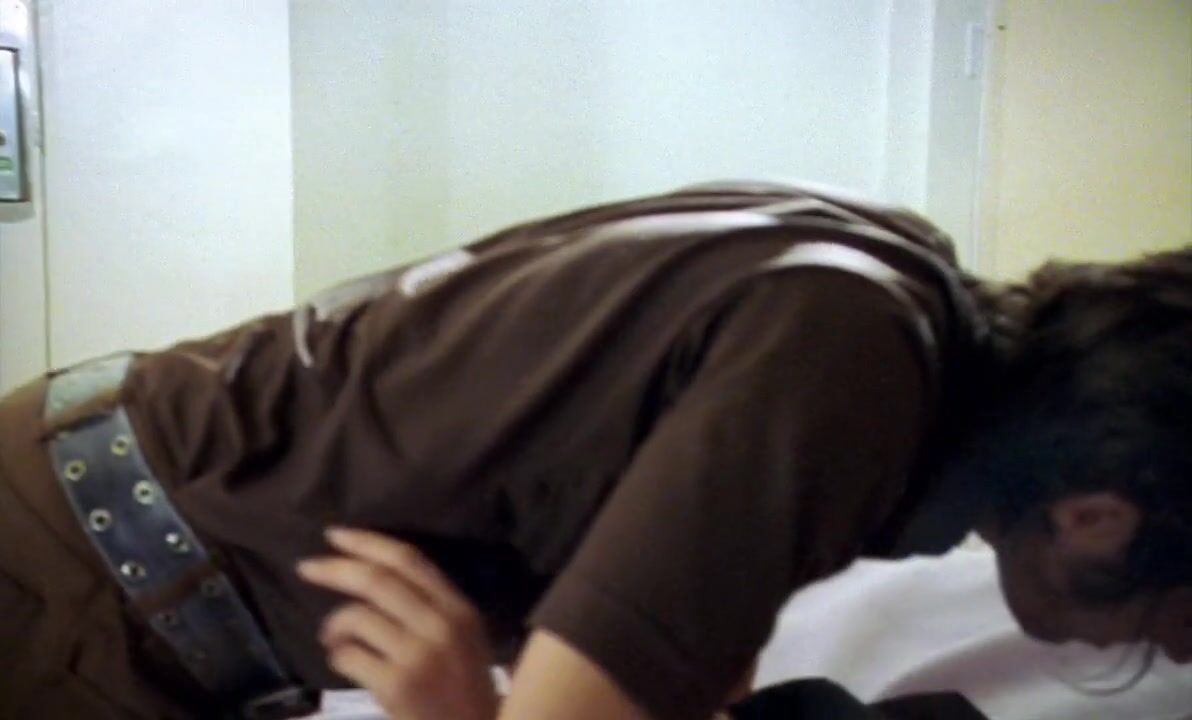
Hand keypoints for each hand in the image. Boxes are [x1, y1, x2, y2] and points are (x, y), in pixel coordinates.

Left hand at [297, 527, 497, 719]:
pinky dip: (337, 656)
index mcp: (458, 608)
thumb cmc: (462, 686)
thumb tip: (370, 573)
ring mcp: (419, 656)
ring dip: (333, 625)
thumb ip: (430, 605)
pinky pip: (349, 656)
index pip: (409, 560)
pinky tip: (344, 663)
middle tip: (306, 568)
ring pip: (358, 617)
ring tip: (332, 638)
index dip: (367, 542)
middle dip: (335, 569)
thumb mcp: (461, 637)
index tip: (334, 534)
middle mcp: (441, 625)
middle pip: (378, 581)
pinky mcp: (397, 685)